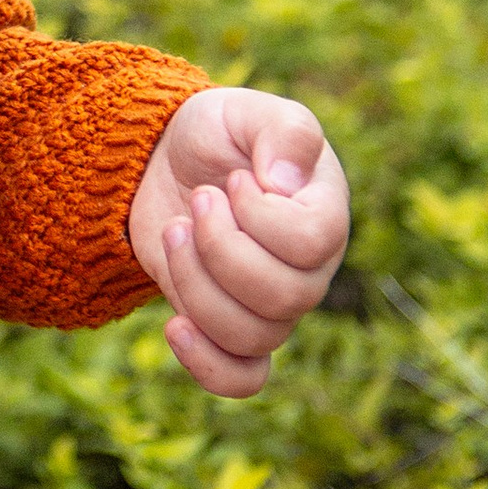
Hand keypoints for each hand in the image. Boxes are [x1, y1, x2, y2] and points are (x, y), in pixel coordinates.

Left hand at [126, 86, 349, 397]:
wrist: (163, 160)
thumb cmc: (215, 133)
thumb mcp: (245, 110)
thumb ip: (284, 131)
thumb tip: (286, 185)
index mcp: (324, 213)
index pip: (312, 243)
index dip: (260, 217)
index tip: (230, 180)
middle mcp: (308, 269)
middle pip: (282, 297)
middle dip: (219, 247)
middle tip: (196, 201)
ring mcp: (272, 306)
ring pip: (252, 335)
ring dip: (195, 283)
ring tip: (173, 231)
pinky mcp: (230, 329)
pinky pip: (242, 378)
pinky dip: (207, 364)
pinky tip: (173, 324)